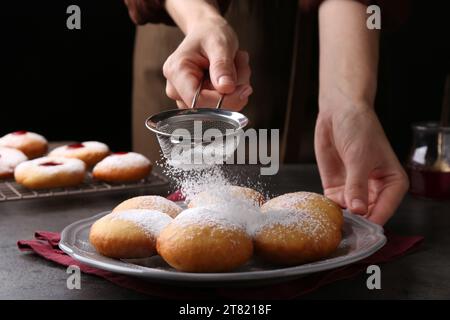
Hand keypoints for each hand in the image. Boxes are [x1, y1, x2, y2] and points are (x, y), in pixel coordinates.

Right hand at [162, 19, 251, 109]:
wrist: (207, 33)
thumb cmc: (210, 34)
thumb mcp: (219, 43)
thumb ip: (222, 66)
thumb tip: (226, 88)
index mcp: (177, 72)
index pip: (198, 101)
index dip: (224, 100)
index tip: (245, 88)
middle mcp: (176, 89)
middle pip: (210, 107)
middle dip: (233, 91)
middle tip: (240, 64)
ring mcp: (185, 98)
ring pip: (219, 109)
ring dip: (236, 89)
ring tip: (235, 64)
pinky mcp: (198, 102)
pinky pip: (222, 107)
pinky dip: (234, 92)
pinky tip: (232, 75)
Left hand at [315, 98, 408, 224]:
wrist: (339, 112)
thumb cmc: (360, 129)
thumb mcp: (360, 157)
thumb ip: (358, 185)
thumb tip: (359, 211)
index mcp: (393, 183)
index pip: (384, 211)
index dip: (372, 223)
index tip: (359, 233)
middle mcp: (376, 190)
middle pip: (367, 216)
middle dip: (355, 224)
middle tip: (342, 233)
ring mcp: (355, 190)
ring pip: (349, 214)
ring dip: (340, 219)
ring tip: (329, 226)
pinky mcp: (337, 187)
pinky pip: (333, 205)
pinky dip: (327, 210)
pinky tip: (320, 214)